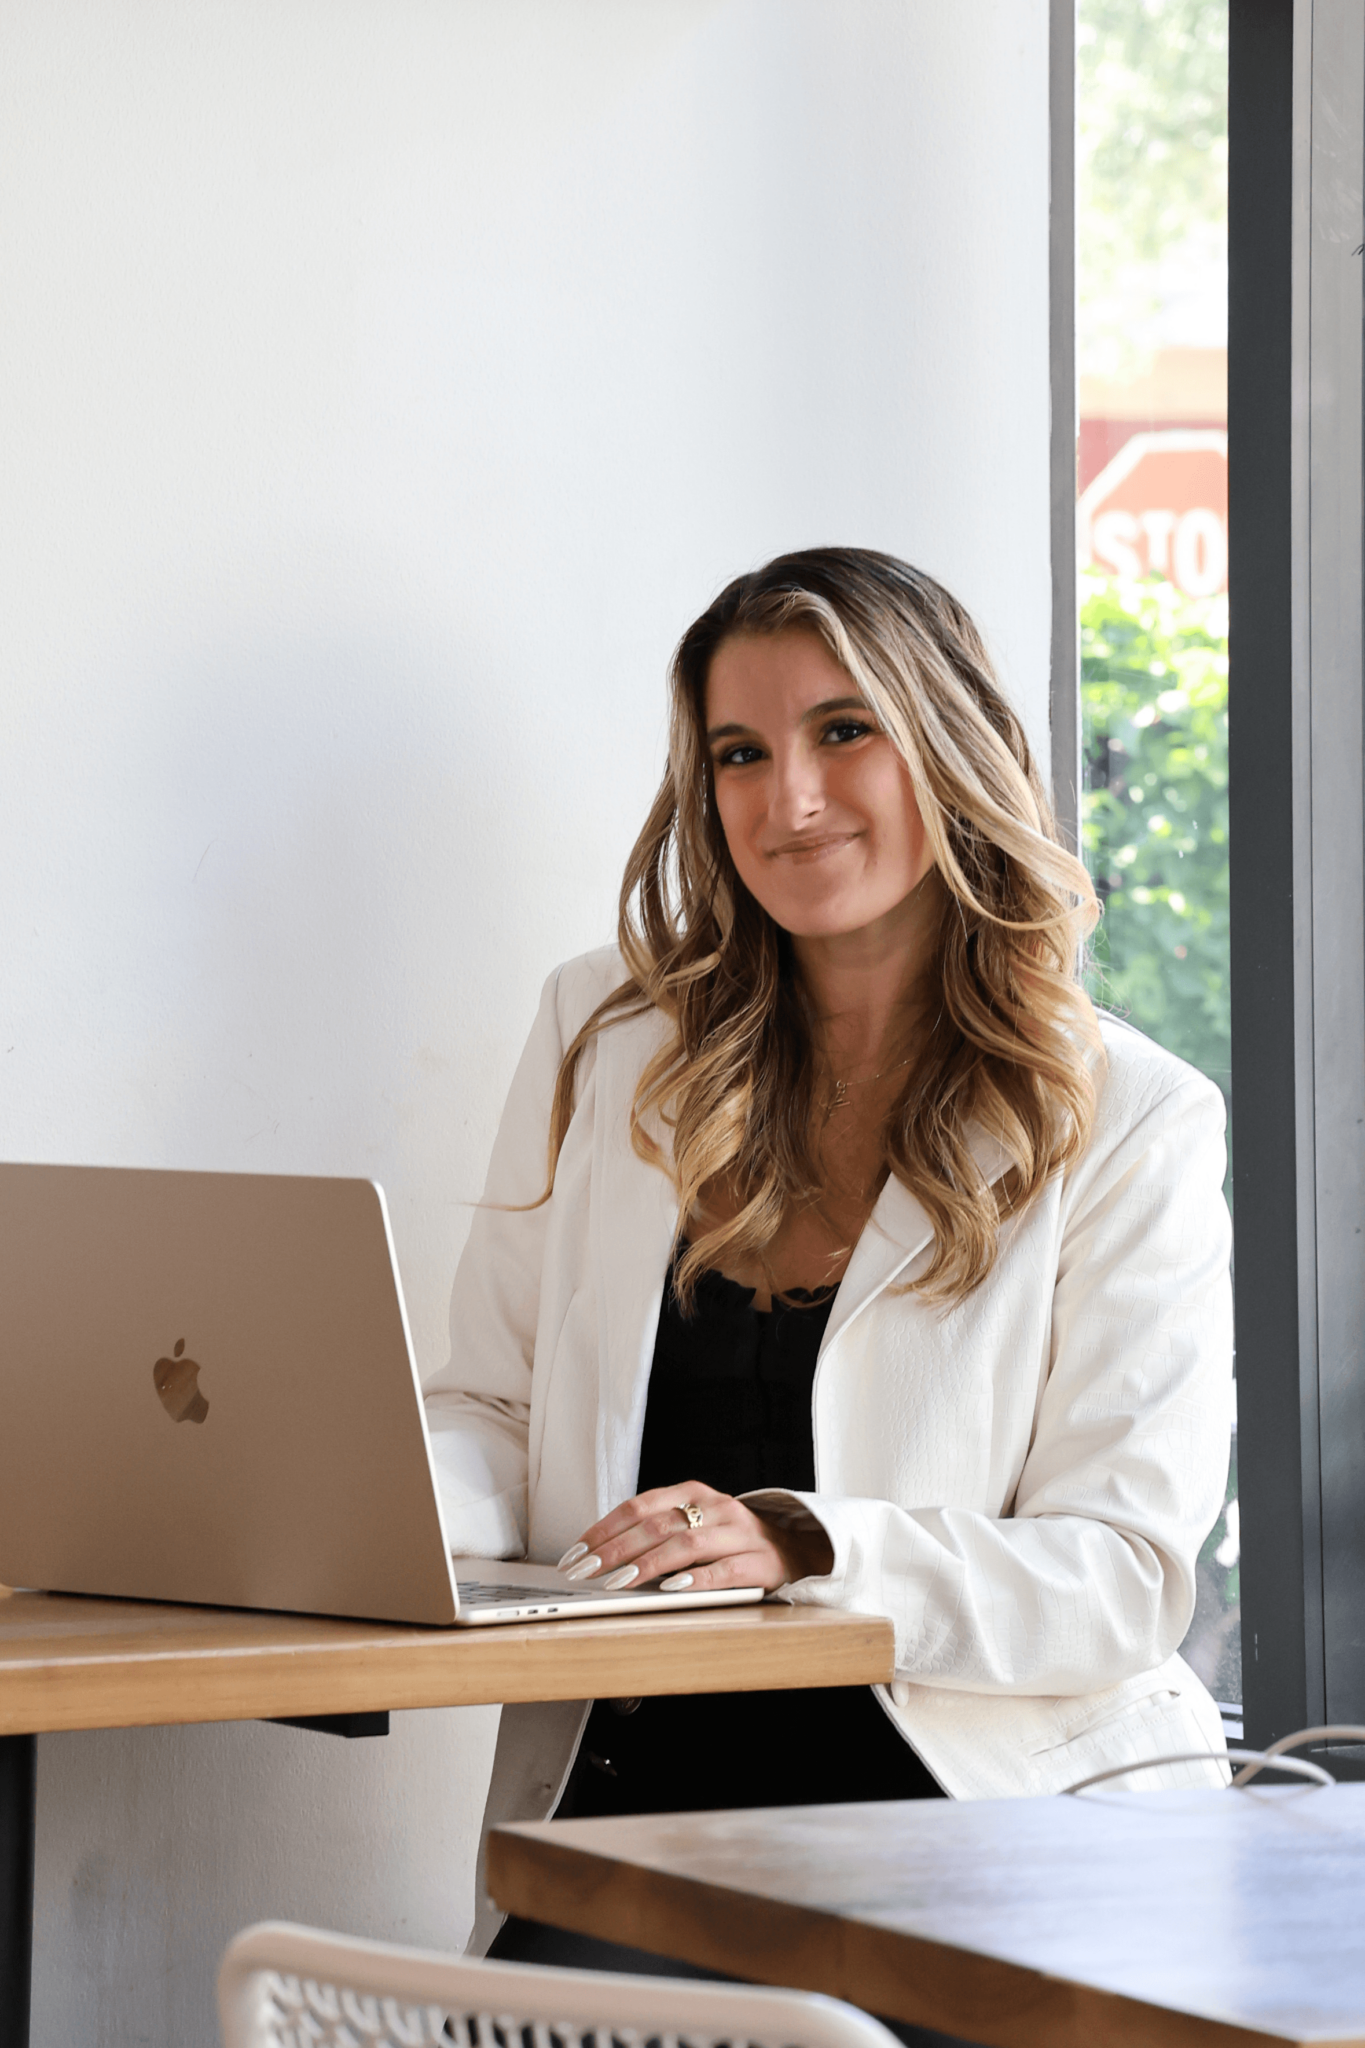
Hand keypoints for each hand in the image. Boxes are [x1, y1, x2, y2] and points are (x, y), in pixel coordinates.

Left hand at [557, 1481, 832, 1592]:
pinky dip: (695, 1580)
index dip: (603, 1529)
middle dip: (614, 1551)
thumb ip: (657, 1530)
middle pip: (656, 1526)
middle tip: (584, 1572)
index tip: (576, 1552)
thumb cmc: (729, 1540)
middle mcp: (714, 1507)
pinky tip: (671, 1590)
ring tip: (617, 1583)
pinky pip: (723, 1570)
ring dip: (646, 1565)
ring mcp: (738, 1533)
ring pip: (684, 1545)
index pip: (639, 1506)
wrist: (794, 1548)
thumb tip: (600, 1554)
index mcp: (693, 1492)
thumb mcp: (693, 1522)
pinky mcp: (759, 1562)